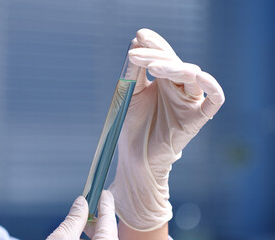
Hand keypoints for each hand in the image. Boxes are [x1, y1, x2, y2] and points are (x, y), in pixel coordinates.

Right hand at [47, 190, 117, 239]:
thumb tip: (80, 203)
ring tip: (82, 221)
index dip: (106, 204)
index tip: (104, 193)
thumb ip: (73, 220)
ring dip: (93, 231)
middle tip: (90, 204)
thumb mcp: (61, 239)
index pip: (109, 220)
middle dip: (97, 217)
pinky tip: (79, 237)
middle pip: (108, 232)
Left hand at [109, 29, 224, 230]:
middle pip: (176, 63)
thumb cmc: (132, 126)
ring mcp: (189, 102)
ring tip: (152, 67)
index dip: (155, 44)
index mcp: (164, 81)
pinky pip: (214, 100)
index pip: (164, 56)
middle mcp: (178, 88)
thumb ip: (135, 71)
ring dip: (173, 68)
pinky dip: (211, 87)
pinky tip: (197, 76)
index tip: (140, 35)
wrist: (136, 157)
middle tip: (136, 53)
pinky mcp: (197, 118)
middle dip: (157, 54)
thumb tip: (136, 42)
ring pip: (191, 76)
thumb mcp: (131, 94)